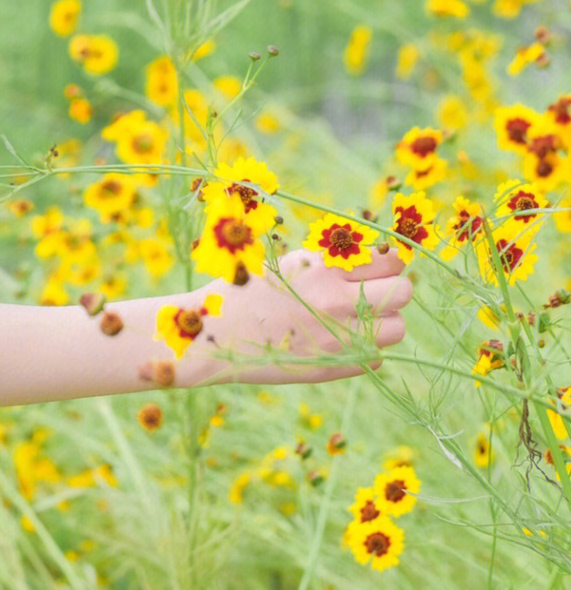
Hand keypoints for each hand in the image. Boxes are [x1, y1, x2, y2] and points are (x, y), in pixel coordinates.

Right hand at [179, 245, 414, 386]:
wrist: (220, 332)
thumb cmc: (252, 288)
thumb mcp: (293, 263)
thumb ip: (333, 262)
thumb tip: (375, 258)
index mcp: (327, 266)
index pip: (390, 259)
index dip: (390, 263)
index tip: (380, 267)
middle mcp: (339, 299)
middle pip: (404, 292)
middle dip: (394, 290)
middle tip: (375, 293)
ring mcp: (340, 336)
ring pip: (398, 328)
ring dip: (385, 323)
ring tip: (360, 320)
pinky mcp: (336, 366)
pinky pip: (378, 356)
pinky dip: (366, 349)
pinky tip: (340, 341)